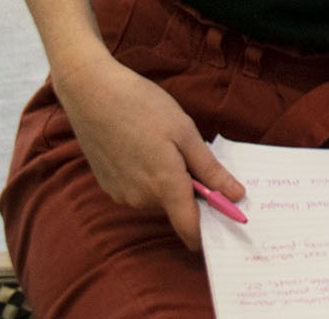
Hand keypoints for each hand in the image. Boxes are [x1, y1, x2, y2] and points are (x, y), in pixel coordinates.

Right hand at [50, 53, 243, 250]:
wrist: (92, 94)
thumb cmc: (143, 107)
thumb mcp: (185, 133)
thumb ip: (210, 170)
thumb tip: (236, 196)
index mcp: (164, 185)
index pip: (189, 227)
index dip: (208, 233)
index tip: (226, 226)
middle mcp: (140, 198)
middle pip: (176, 208)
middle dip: (191, 191)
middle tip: (193, 155)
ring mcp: (121, 194)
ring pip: (158, 198)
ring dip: (169, 181)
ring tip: (164, 145)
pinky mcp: (108, 187)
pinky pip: (140, 190)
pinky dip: (150, 177)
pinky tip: (145, 148)